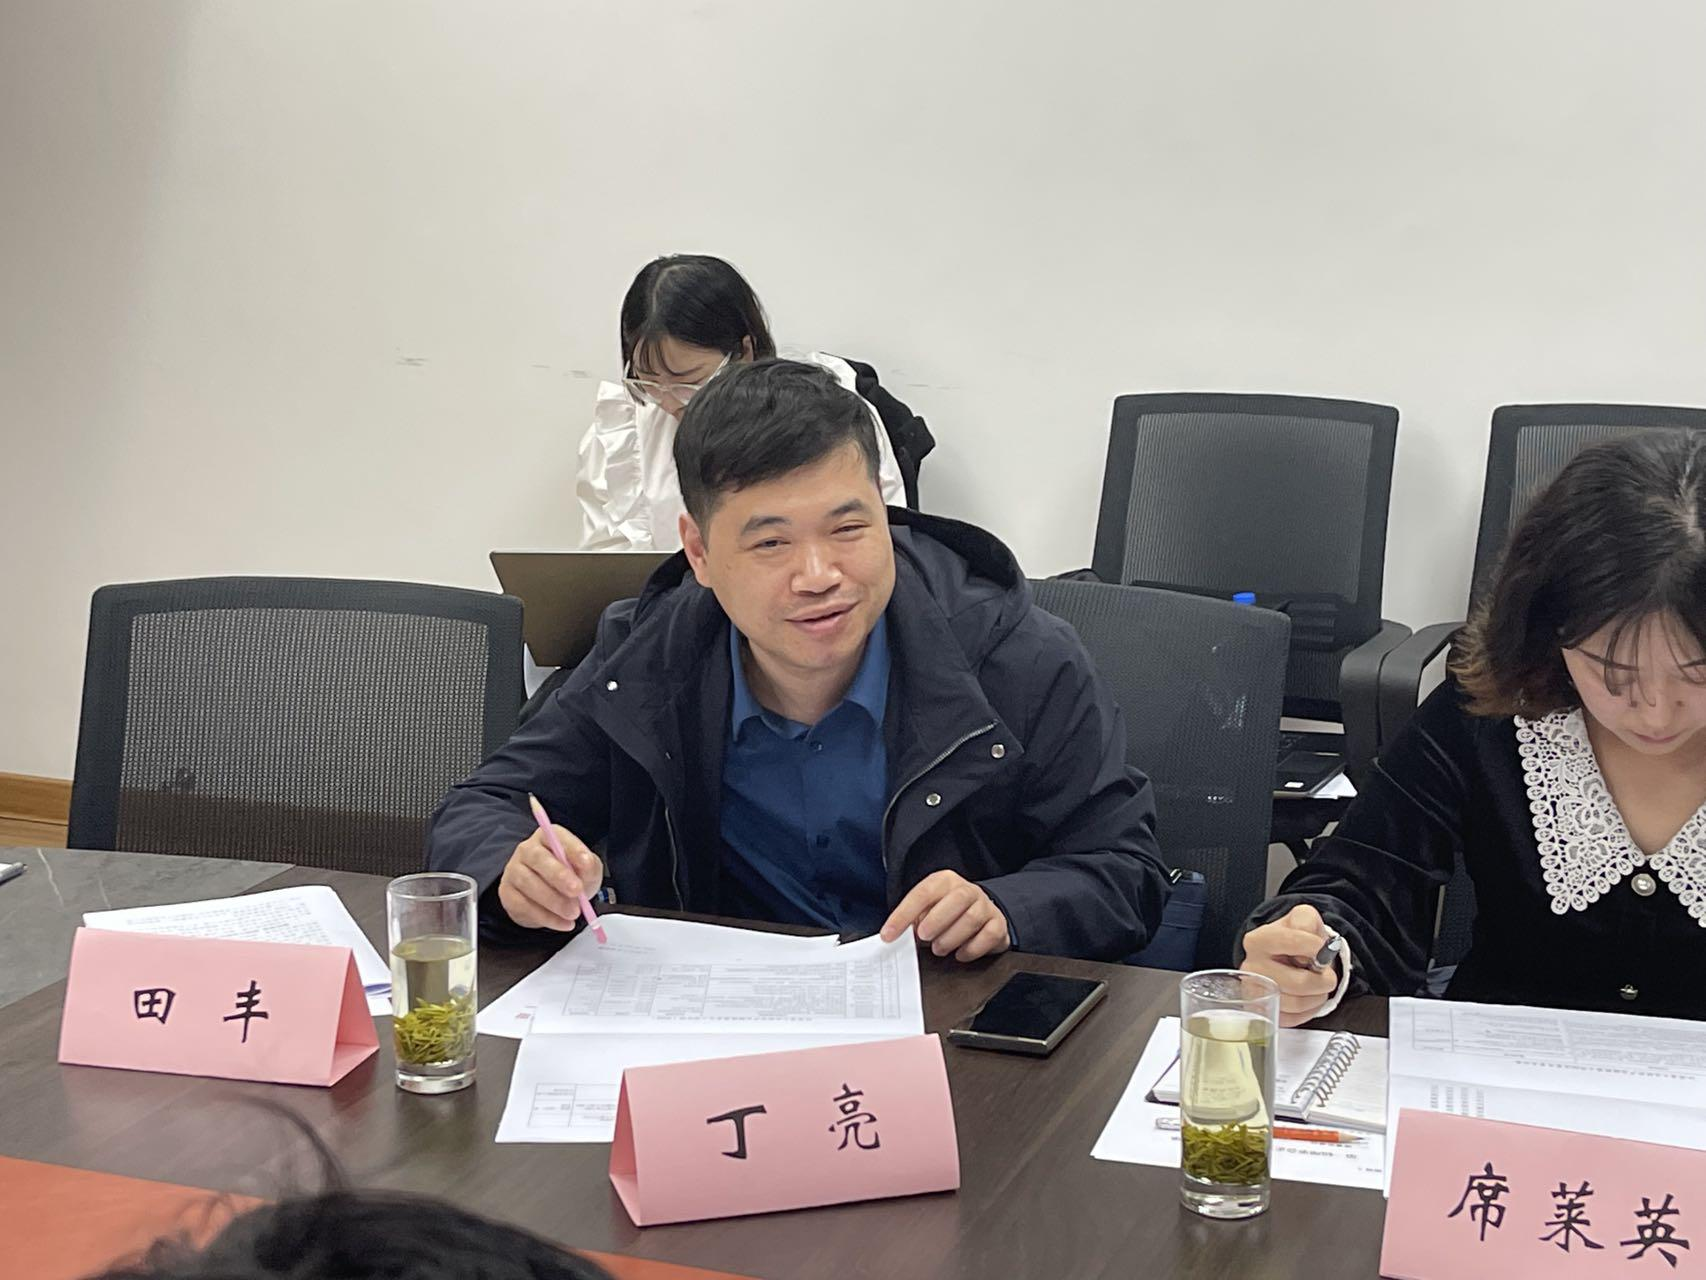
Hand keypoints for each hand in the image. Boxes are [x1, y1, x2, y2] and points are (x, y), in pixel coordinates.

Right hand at [497, 824, 603, 930]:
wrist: (551, 901)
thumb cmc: (570, 878)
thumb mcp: (587, 870)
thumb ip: (589, 867)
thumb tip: (586, 865)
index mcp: (547, 837)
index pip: (556, 836)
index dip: (572, 848)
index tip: (586, 863)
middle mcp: (527, 850)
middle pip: (539, 859)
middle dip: (559, 875)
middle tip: (577, 891)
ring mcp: (513, 870)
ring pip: (529, 883)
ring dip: (554, 901)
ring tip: (573, 913)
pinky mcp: (507, 893)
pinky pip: (524, 905)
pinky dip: (546, 917)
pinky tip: (563, 923)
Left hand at [880, 871, 1010, 962]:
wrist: (982, 916)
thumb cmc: (947, 915)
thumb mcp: (927, 912)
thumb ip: (913, 921)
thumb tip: (893, 936)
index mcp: (944, 882)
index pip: (922, 893)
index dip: (903, 915)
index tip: (889, 935)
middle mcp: (967, 890)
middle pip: (956, 899)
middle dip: (937, 920)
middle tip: (923, 937)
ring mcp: (985, 906)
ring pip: (973, 918)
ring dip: (952, 937)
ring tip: (939, 949)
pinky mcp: (998, 924)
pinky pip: (989, 935)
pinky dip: (972, 948)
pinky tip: (960, 954)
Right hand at [1239, 904, 1339, 1026]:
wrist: (1286, 957)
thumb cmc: (1295, 939)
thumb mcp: (1302, 917)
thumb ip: (1306, 920)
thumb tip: (1312, 944)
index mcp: (1257, 940)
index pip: (1291, 942)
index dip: (1315, 947)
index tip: (1323, 949)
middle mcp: (1251, 967)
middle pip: (1297, 982)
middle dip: (1322, 980)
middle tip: (1327, 975)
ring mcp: (1255, 992)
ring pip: (1296, 1004)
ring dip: (1318, 996)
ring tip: (1318, 987)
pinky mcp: (1263, 1012)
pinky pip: (1292, 1019)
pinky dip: (1308, 1011)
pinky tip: (1309, 998)